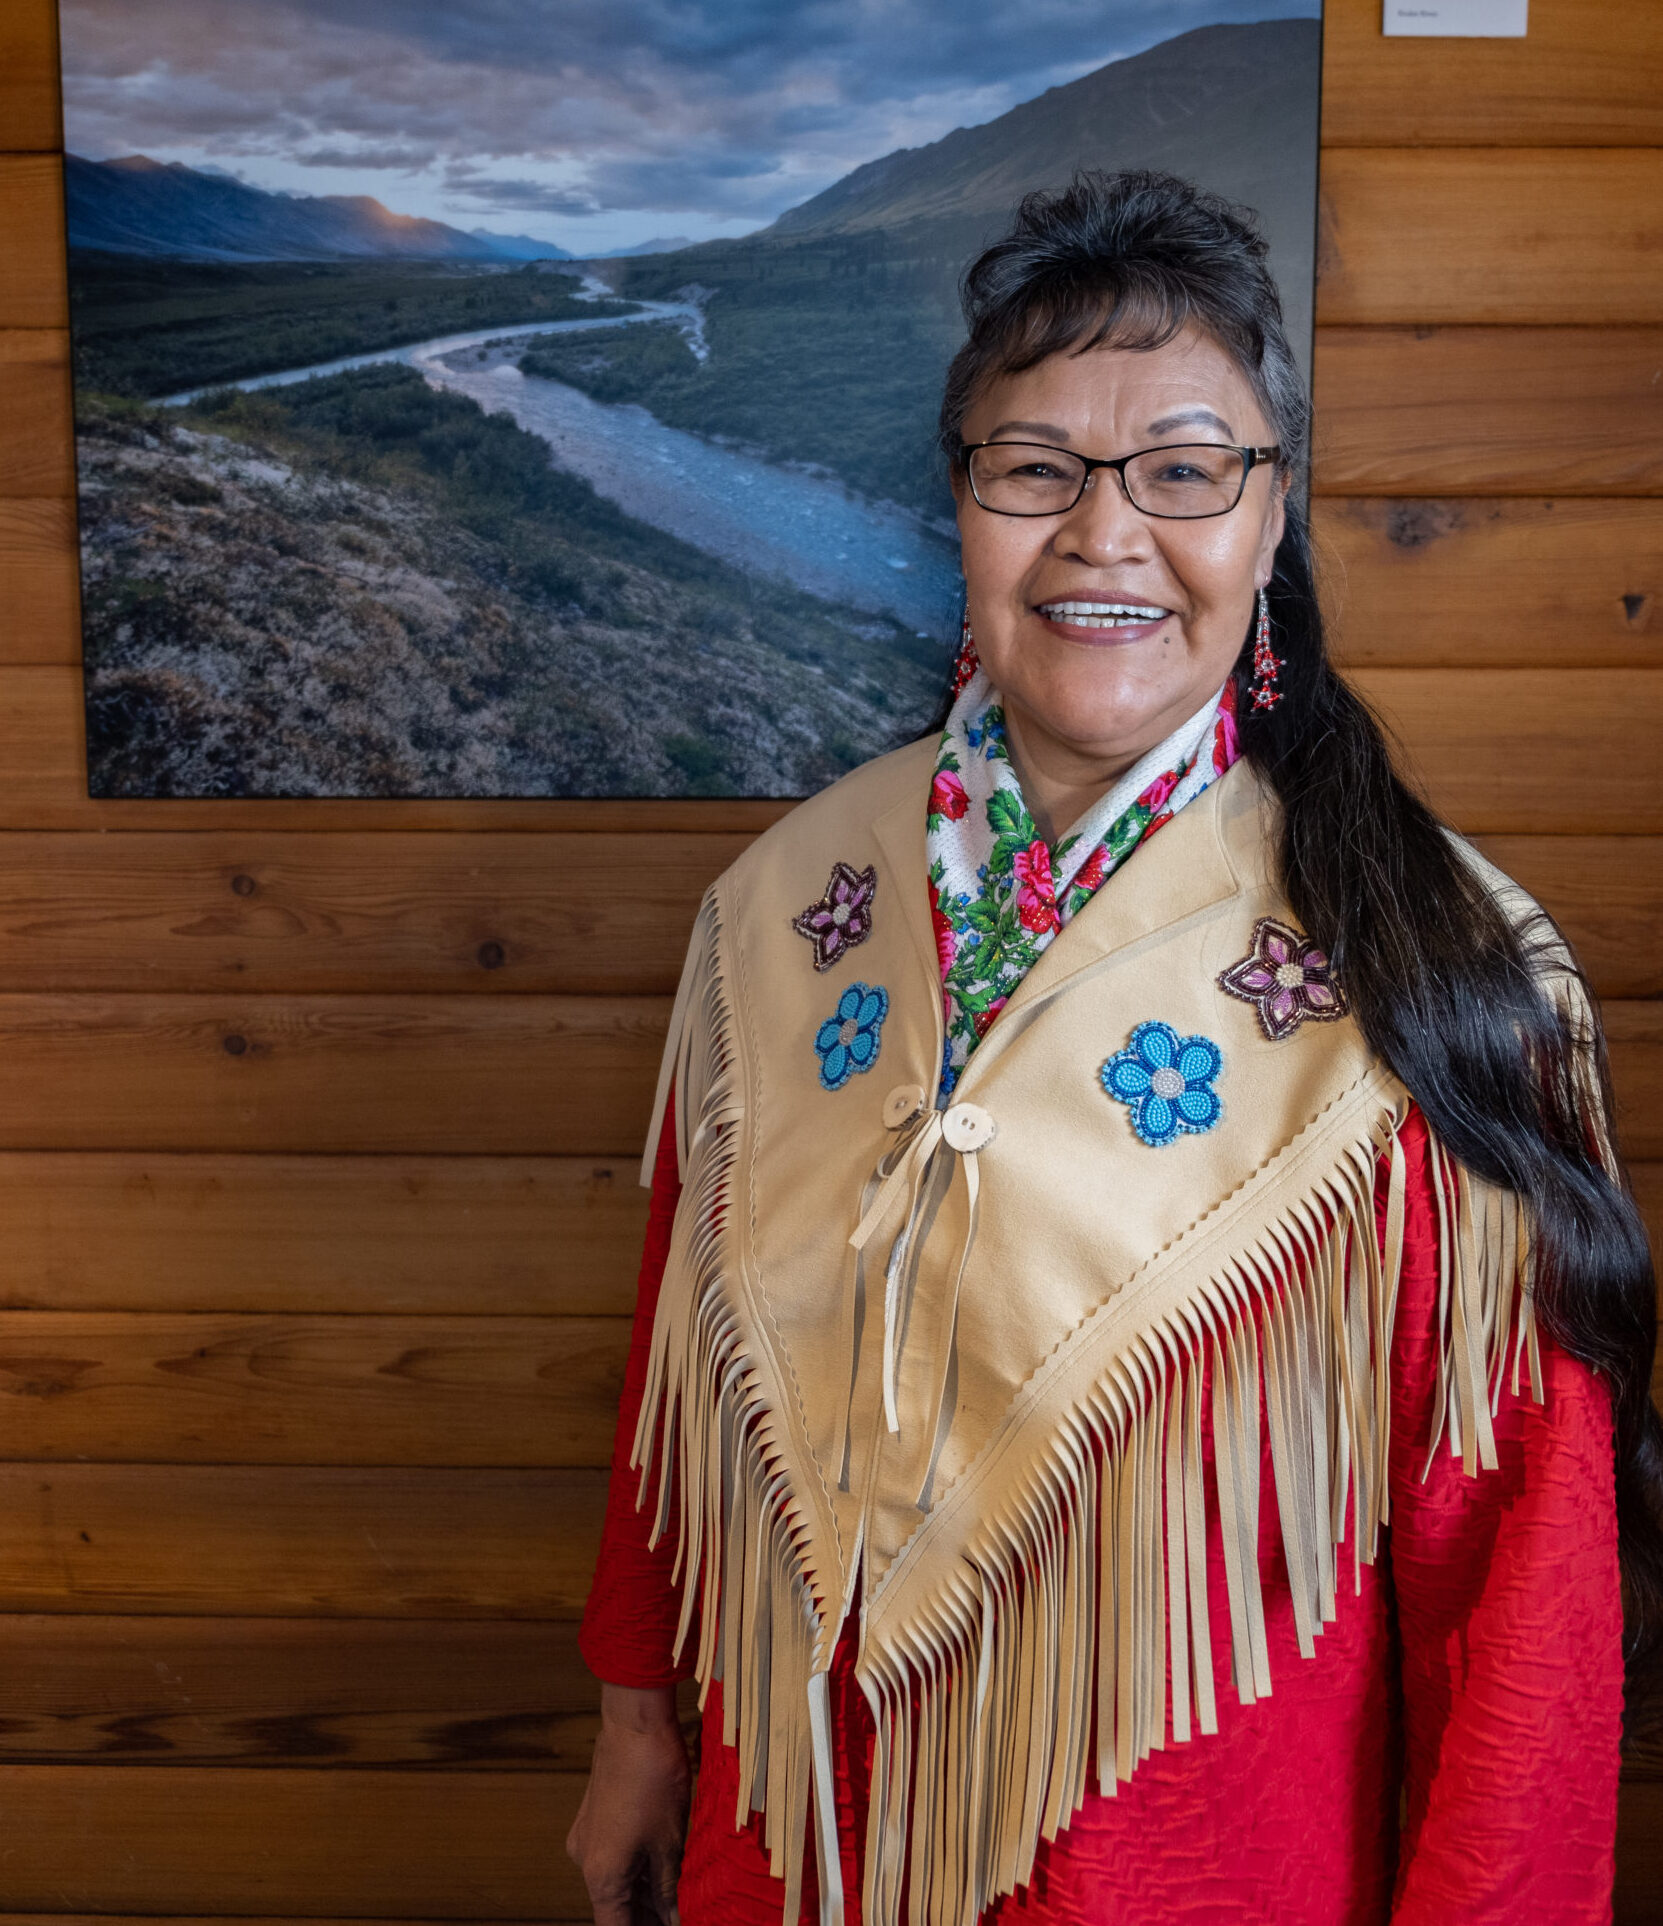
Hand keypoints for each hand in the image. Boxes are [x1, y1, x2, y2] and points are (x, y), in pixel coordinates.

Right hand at [567, 1683, 691, 1924]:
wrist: (635, 1724)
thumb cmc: (653, 1781)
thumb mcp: (670, 1843)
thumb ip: (669, 1889)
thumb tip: (673, 1919)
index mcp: (602, 1876)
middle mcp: (586, 1861)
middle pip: (615, 1907)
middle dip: (647, 1917)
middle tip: (678, 1916)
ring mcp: (587, 1837)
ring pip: (616, 1880)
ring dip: (644, 1893)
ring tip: (679, 1898)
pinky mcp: (595, 1817)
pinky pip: (614, 1855)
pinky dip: (637, 1867)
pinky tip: (666, 1868)